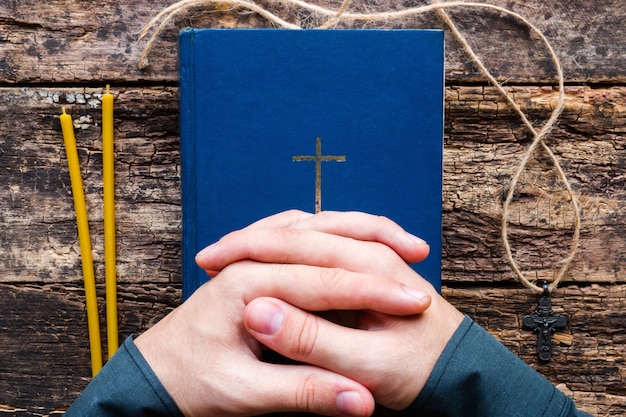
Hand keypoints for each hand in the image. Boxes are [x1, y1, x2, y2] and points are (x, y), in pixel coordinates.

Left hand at [135, 212, 431, 416]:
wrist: (155, 373)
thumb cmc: (190, 382)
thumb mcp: (244, 395)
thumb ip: (303, 391)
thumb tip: (357, 400)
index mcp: (245, 284)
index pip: (324, 280)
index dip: (374, 291)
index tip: (416, 304)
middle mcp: (250, 261)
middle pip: (324, 241)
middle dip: (375, 251)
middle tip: (419, 260)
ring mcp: (253, 258)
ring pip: (315, 228)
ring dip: (358, 231)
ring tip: (401, 242)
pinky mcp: (258, 266)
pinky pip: (302, 237)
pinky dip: (334, 236)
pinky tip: (356, 245)